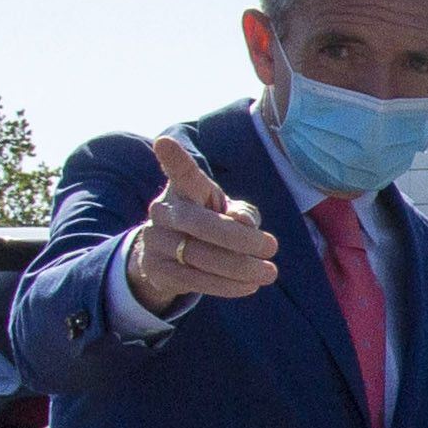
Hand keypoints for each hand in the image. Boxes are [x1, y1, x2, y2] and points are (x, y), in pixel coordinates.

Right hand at [121, 134, 278, 313]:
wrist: (170, 255)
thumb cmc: (209, 223)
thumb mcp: (227, 212)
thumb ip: (241, 213)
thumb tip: (244, 224)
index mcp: (183, 190)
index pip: (181, 174)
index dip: (174, 159)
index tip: (165, 142)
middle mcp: (163, 212)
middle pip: (200, 224)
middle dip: (240, 239)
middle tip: (272, 247)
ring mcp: (155, 241)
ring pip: (198, 256)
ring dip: (239, 267)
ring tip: (268, 272)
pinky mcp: (157, 270)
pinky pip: (194, 280)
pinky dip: (226, 285)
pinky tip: (248, 286)